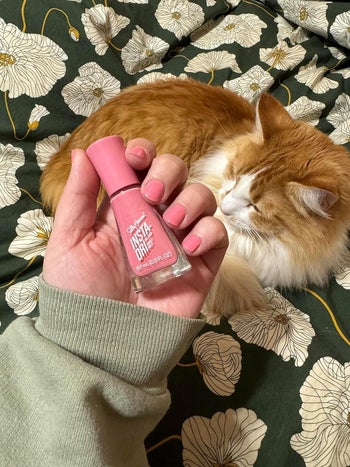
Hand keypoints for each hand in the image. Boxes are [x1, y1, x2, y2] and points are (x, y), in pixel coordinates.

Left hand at [43, 138, 227, 317]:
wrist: (105, 340)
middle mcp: (154, 216)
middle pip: (175, 172)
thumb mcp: (70, 241)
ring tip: (169, 222)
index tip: (135, 157)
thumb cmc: (81, 292)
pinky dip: (207, 231)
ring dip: (189, 200)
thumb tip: (84, 152)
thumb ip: (78, 197)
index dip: (142, 152)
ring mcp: (180, 238)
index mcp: (123, 207)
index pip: (141, 166)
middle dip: (167, 171)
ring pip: (201, 196)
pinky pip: (217, 233)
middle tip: (152, 194)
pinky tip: (188, 245)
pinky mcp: (201, 261)